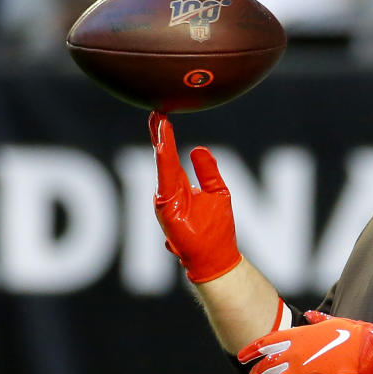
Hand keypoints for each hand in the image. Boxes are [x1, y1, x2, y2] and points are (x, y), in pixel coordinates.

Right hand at [148, 111, 241, 282]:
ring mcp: (166, 203)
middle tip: (155, 114)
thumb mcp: (217, 192)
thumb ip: (207, 171)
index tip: (162, 117)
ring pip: (162, 168)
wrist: (216, 259)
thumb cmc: (216, 229)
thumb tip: (197, 148)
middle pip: (162, 160)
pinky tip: (164, 146)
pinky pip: (165, 182)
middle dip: (158, 137)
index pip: (170, 158)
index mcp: (179, 189)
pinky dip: (164, 164)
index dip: (166, 138)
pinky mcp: (167, 211)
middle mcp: (169, 194)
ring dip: (161, 145)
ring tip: (160, 124)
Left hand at [238, 311, 372, 373]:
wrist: (368, 355)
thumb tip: (310, 314)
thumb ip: (318, 319)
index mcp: (299, 336)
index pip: (266, 343)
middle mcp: (294, 355)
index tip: (241, 356)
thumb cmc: (354, 336)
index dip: (251, 350)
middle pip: (266, 367)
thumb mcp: (334, 321)